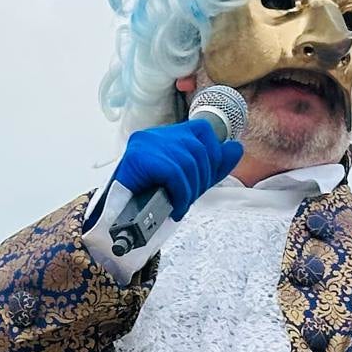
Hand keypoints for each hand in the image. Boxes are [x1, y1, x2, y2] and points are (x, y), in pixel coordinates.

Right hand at [112, 116, 242, 219]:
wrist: (113, 221)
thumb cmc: (147, 201)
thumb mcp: (185, 182)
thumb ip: (210, 167)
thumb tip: (237, 148)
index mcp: (164, 136)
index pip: (201, 130)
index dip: (214, 154)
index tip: (207, 180)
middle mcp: (154, 134)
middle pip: (198, 148)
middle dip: (203, 178)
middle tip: (189, 200)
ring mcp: (146, 144)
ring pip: (189, 162)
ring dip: (190, 191)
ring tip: (181, 206)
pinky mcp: (139, 158)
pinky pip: (174, 173)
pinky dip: (181, 194)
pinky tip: (177, 208)